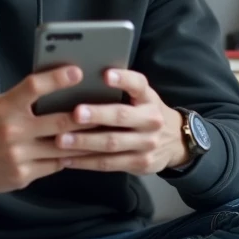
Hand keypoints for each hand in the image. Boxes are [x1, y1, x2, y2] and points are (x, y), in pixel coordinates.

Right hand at [0, 65, 99, 193]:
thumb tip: (57, 87)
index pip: (32, 87)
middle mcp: (12, 131)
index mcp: (4, 108)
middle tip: (108, 108)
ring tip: (106, 132)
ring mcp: (18, 156)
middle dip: (85, 117)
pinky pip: (54, 165)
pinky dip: (69, 157)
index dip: (56, 78)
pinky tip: (84, 151)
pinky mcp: (22, 175)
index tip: (77, 71)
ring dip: (86, 141)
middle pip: (58, 122)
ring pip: (62, 148)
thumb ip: (23, 99)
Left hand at [53, 69, 189, 174]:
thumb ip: (122, 92)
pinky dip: (86, 162)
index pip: (138, 85)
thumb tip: (80, 81)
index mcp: (149, 98)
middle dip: (97, 114)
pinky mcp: (141, 163)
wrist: (177, 142)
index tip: (105, 74)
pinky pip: (109, 163)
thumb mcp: (143, 99)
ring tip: (61, 140)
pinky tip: (67, 158)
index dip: (123, 79)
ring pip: (112, 143)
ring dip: (85, 142)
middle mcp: (151, 120)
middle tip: (75, 113)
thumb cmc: (146, 113)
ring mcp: (147, 144)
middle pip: (122, 116)